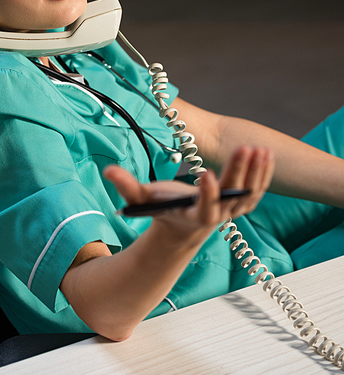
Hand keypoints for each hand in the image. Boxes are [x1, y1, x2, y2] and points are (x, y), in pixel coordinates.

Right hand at [104, 146, 273, 240]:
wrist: (184, 226)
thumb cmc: (164, 209)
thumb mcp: (143, 199)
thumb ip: (126, 186)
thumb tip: (108, 171)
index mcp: (195, 216)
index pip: (205, 207)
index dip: (207, 192)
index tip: (207, 174)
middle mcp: (218, 216)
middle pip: (232, 196)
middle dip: (238, 172)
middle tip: (243, 148)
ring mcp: (233, 211)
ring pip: (250, 193)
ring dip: (256, 172)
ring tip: (258, 148)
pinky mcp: (242, 205)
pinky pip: (257, 190)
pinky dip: (263, 174)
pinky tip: (266, 155)